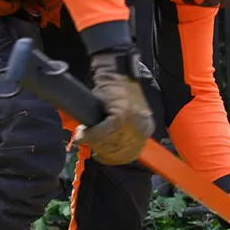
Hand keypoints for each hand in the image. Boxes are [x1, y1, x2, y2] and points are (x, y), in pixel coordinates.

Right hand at [74, 48, 154, 164]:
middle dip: (102, 150)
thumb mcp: (125, 114)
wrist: (115, 71)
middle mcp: (143, 127)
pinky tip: (82, 133)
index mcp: (146, 128)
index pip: (131, 153)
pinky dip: (91, 134)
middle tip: (89, 145)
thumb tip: (105, 149)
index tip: (101, 157)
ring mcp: (134, 121)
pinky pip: (104, 132)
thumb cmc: (115, 91)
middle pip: (120, 150)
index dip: (114, 158)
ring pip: (111, 142)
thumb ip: (120, 131)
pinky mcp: (122, 114)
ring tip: (83, 137)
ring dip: (94, 142)